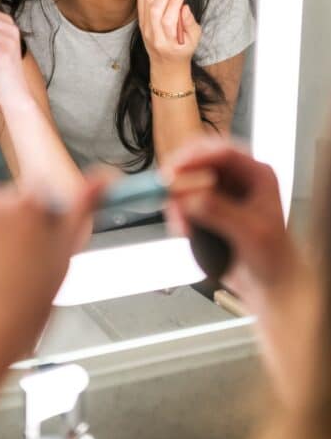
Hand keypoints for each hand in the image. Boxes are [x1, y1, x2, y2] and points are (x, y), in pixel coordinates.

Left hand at [0, 177, 106, 372]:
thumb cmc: (21, 312)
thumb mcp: (62, 260)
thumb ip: (80, 210)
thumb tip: (102, 176)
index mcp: (28, 207)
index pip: (39, 193)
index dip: (40, 219)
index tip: (38, 241)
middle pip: (8, 201)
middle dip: (12, 224)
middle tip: (15, 266)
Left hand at [136, 0, 200, 65]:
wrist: (166, 63)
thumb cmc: (183, 50)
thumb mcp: (194, 40)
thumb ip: (190, 23)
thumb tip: (184, 7)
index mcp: (168, 42)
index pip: (167, 20)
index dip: (174, 3)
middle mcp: (153, 35)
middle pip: (155, 10)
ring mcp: (144, 28)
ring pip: (147, 4)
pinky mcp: (140, 22)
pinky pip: (139, 1)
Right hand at [165, 139, 300, 305]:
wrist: (269, 285)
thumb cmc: (273, 259)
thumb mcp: (252, 233)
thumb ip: (222, 213)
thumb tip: (193, 198)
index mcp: (256, 175)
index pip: (224, 153)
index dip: (198, 157)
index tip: (177, 169)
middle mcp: (236, 178)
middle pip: (199, 159)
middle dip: (180, 172)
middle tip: (165, 187)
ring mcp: (219, 191)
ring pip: (186, 179)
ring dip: (177, 198)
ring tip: (182, 227)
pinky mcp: (205, 207)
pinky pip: (181, 200)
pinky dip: (177, 213)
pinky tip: (184, 233)